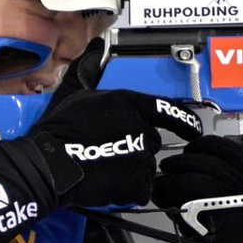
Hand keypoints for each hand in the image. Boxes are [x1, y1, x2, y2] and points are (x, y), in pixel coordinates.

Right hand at [25, 62, 202, 207]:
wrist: (49, 164)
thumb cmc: (58, 132)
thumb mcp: (78, 96)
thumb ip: (99, 84)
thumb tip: (96, 52)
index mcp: (127, 103)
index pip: (167, 110)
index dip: (184, 122)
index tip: (193, 130)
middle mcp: (139, 127)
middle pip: (151, 141)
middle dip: (136, 148)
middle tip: (109, 152)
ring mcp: (140, 155)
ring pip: (146, 166)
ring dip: (130, 169)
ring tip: (104, 166)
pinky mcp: (136, 181)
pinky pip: (141, 189)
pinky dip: (128, 190)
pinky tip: (108, 182)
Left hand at [151, 135, 242, 242]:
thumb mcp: (234, 209)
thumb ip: (225, 182)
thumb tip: (198, 157)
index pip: (232, 149)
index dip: (207, 145)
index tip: (192, 150)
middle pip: (212, 156)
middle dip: (185, 158)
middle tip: (169, 166)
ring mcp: (239, 195)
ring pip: (198, 169)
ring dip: (174, 172)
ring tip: (164, 181)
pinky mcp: (220, 205)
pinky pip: (190, 186)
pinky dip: (170, 188)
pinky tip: (163, 196)